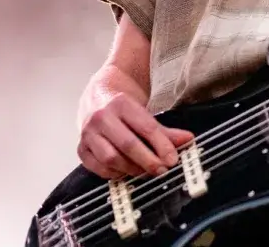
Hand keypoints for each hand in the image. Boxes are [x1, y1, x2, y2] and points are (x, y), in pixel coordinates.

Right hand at [78, 93, 193, 178]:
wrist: (98, 95)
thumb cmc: (124, 107)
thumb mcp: (144, 112)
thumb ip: (165, 130)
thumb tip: (187, 140)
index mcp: (121, 104)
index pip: (145, 127)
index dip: (162, 145)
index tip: (173, 159)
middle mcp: (101, 117)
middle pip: (127, 144)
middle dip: (148, 161)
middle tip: (162, 170)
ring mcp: (88, 134)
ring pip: (111, 158)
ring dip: (131, 169)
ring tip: (146, 172)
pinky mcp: (81, 148)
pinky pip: (97, 167)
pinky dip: (114, 174)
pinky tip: (126, 172)